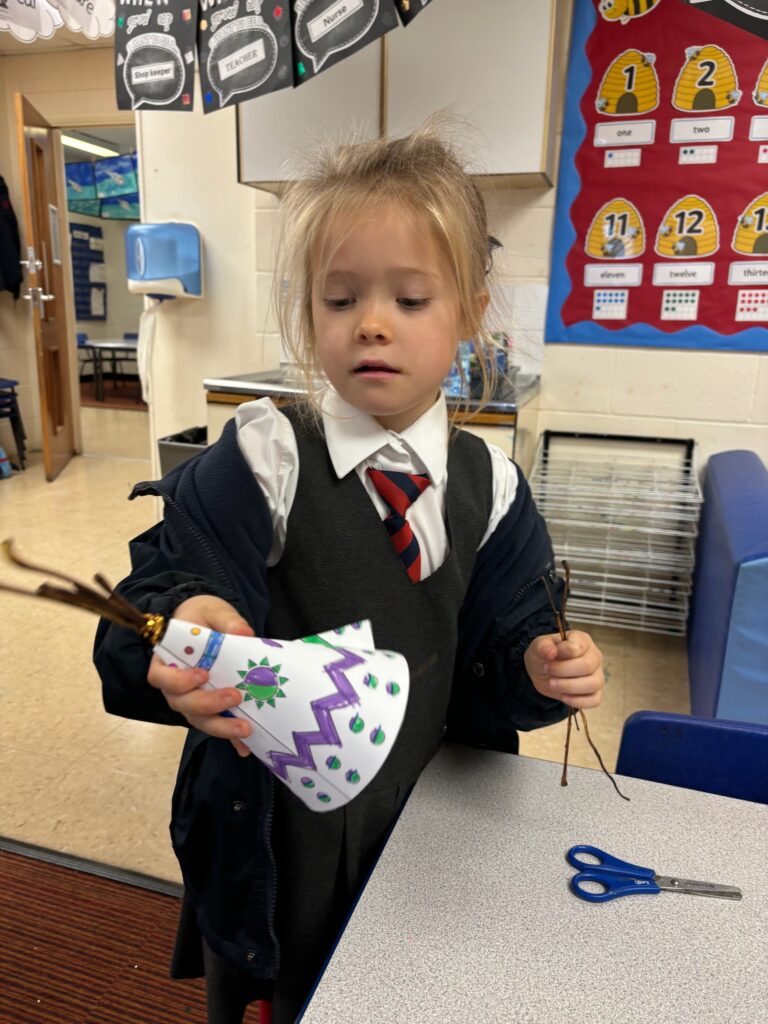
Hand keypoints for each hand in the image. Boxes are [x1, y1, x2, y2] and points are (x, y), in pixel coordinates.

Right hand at [148, 594, 254, 756]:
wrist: (207, 625)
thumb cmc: (201, 617)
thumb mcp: (213, 610)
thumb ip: (226, 620)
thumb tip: (243, 633)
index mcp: (166, 660)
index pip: (160, 676)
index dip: (178, 680)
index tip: (202, 675)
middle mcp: (175, 685)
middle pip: (182, 703)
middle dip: (208, 705)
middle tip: (234, 697)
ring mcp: (191, 699)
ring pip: (199, 719)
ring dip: (221, 726)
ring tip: (245, 728)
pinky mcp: (210, 708)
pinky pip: (217, 725)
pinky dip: (230, 739)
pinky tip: (246, 747)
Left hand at [523, 630, 603, 709]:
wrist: (543, 672)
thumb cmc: (544, 655)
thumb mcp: (538, 646)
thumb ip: (543, 646)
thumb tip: (552, 652)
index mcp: (582, 640)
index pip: (578, 647)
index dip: (562, 653)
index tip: (549, 656)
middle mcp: (594, 656)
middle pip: (587, 666)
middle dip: (563, 671)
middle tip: (548, 670)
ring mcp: (597, 675)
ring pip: (594, 684)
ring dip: (569, 686)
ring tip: (552, 684)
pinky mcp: (595, 692)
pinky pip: (595, 700)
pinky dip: (578, 701)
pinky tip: (563, 696)